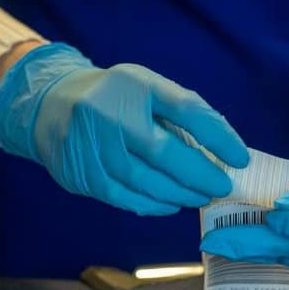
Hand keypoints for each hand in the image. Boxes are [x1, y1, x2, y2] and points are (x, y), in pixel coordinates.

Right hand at [0, 42, 247, 214]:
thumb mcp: (147, 90)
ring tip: (200, 197)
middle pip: (163, 152)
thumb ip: (182, 114)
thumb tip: (226, 151)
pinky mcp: (80, 173)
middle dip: (200, 175)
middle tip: (221, 187)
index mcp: (134, 84)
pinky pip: (123, 197)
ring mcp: (90, 145)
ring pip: (144, 180)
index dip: (218, 136)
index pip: (185, 108)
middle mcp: (109, 112)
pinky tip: (171, 204)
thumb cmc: (116, 99)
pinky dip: (153, 205)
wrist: (48, 104)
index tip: (240, 158)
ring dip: (180, 194)